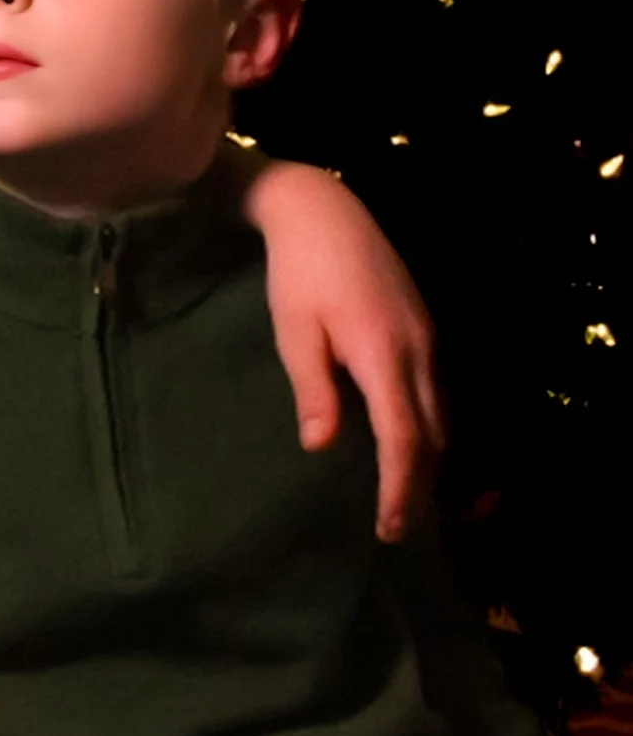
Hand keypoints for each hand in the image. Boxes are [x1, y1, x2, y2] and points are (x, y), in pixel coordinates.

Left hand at [247, 161, 444, 541]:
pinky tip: (410, 437)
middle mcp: (419, 351)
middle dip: (419, 484)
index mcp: (384, 356)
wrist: (321, 209)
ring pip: (443, 413)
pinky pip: (438, 389)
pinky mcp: (424, 324)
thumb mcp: (294, 332)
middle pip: (434, 435)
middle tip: (397, 523)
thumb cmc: (297, 272)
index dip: (400, 487)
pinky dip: (429, 424)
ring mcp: (428, 336)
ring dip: (429, 456)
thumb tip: (323, 448)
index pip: (404, 440)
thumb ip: (314, 390)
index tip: (390, 527)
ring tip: (405, 491)